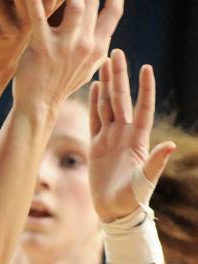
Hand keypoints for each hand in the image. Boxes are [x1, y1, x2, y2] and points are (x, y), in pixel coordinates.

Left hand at [11, 0, 123, 114]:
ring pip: (77, 5)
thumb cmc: (59, 82)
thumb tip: (104, 27)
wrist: (39, 105)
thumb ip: (95, 44)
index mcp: (99, 47)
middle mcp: (87, 45)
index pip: (115, 11)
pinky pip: (40, 18)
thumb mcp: (85, 65)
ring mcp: (66, 47)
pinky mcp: (43, 48)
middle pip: (93, 2)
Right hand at [88, 50, 175, 221]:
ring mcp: (109, 138)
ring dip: (106, 84)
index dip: (144, 88)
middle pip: (121, 99)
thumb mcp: (146, 182)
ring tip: (104, 63)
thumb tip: (170, 145)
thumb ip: (156, 163)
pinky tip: (94, 86)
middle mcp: (124, 134)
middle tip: (116, 52)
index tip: (146, 67)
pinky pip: (94, 118)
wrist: (114, 211)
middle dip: (119, 76)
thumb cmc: (132, 199)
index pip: (142, 108)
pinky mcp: (96, 145)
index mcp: (137, 140)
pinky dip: (94, 102)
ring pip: (107, 104)